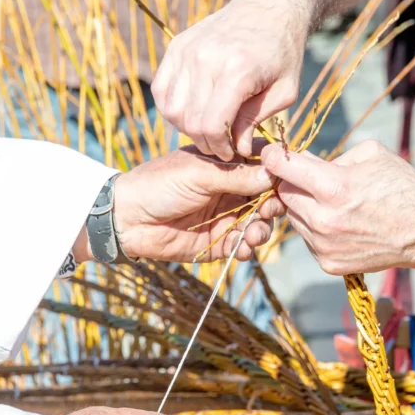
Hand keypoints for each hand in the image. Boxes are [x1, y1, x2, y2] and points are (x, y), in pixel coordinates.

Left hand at [109, 143, 285, 262]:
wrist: (127, 218)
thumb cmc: (158, 184)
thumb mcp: (199, 173)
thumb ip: (237, 176)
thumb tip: (274, 173)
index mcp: (227, 164)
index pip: (263, 166)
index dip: (278, 174)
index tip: (288, 181)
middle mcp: (231, 189)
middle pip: (268, 197)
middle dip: (273, 205)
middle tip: (268, 211)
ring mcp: (226, 216)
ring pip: (259, 224)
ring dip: (261, 229)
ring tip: (252, 235)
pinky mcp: (218, 242)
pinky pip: (242, 246)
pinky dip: (247, 249)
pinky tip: (242, 249)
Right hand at [153, 0, 310, 161]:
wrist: (268, 7)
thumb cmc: (282, 53)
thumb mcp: (284, 92)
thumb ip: (255, 121)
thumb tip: (236, 149)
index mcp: (237, 70)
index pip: (212, 126)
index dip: (220, 149)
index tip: (231, 154)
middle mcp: (206, 59)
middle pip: (191, 121)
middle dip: (206, 143)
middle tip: (222, 146)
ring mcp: (187, 51)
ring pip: (172, 109)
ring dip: (187, 127)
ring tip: (208, 128)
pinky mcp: (176, 47)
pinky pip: (162, 90)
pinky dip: (172, 108)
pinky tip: (192, 111)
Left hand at [261, 140, 414, 274]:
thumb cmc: (404, 186)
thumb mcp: (369, 154)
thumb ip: (329, 157)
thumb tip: (301, 161)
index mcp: (333, 187)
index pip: (282, 168)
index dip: (274, 157)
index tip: (273, 153)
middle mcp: (324, 220)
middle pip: (283, 194)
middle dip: (290, 182)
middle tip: (308, 177)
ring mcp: (324, 246)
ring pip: (293, 218)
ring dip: (303, 206)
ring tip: (332, 201)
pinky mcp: (329, 264)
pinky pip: (307, 238)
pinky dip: (315, 228)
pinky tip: (340, 222)